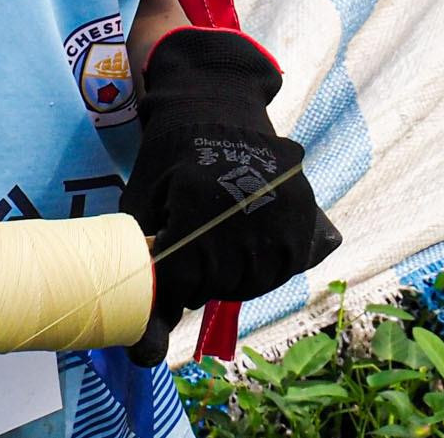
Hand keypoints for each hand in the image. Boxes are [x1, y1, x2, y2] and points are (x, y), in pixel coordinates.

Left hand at [120, 30, 341, 366]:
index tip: (172, 268)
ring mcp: (277, 208)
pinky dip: (269, 267)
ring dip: (236, 278)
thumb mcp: (141, 202)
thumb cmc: (168, 159)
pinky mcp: (302, 207)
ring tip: (223, 252)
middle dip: (202, 281)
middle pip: (221, 284)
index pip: (185, 281)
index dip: (173, 285)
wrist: (213, 106)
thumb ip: (144, 261)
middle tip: (196, 256)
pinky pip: (288, 263)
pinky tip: (251, 250)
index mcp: (197, 206)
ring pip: (256, 280)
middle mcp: (243, 208)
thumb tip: (148, 336)